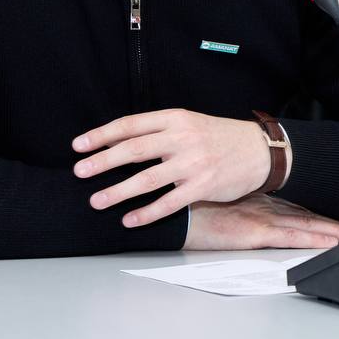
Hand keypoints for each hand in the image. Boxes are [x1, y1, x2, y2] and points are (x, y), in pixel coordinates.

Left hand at [72, 109, 272, 227]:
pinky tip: (130, 219)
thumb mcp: (189, 124)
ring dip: (118, 191)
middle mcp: (182, 138)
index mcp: (175, 118)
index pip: (130, 125)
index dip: (101, 135)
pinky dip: (146, 213)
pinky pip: (169, 202)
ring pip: (147, 179)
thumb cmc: (218, 138)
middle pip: (133, 149)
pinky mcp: (203, 186)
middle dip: (102, 161)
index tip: (79, 146)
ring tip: (97, 201)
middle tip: (79, 172)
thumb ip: (158, 132)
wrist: (259, 151)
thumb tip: (117, 143)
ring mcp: (192, 163)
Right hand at [184, 195, 338, 249]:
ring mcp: (264, 218)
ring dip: (334, 232)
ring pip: (308, 226)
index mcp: (257, 201)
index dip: (320, 216)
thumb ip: (236, 206)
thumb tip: (243, 215)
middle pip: (309, 217)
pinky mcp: (257, 232)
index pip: (297, 210)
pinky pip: (294, 237)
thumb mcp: (219, 202)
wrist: (176, 210)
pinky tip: (332, 243)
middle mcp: (266, 207)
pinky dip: (315, 239)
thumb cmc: (191, 208)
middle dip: (336, 225)